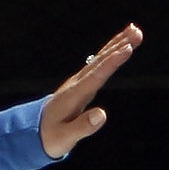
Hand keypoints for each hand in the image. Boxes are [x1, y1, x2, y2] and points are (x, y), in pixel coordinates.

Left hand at [39, 26, 141, 158]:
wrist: (32, 133)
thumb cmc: (49, 138)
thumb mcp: (64, 139)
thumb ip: (83, 127)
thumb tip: (102, 115)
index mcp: (73, 96)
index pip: (95, 76)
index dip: (111, 62)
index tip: (127, 48)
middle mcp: (76, 85)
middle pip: (99, 62)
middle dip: (118, 47)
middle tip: (137, 33)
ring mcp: (77, 82)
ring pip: (99, 59)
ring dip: (117, 44)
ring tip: (135, 30)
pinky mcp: (80, 83)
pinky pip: (97, 63)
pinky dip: (110, 51)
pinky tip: (121, 43)